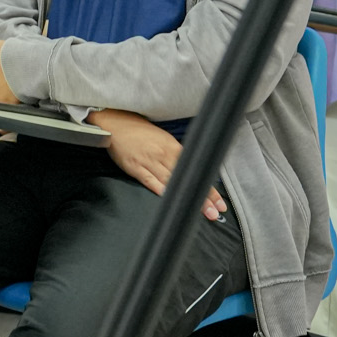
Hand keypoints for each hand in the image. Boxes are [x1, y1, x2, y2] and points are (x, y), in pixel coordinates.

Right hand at [92, 110, 227, 219]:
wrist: (117, 123)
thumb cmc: (140, 132)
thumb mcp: (164, 140)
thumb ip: (177, 156)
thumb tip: (191, 172)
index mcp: (174, 148)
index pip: (196, 171)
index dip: (208, 189)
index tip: (219, 202)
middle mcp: (164, 155)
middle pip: (187, 179)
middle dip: (202, 198)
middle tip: (214, 212)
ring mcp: (149, 161)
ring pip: (172, 183)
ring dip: (186, 198)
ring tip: (199, 212)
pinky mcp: (135, 167)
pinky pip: (149, 180)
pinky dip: (160, 190)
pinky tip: (169, 199)